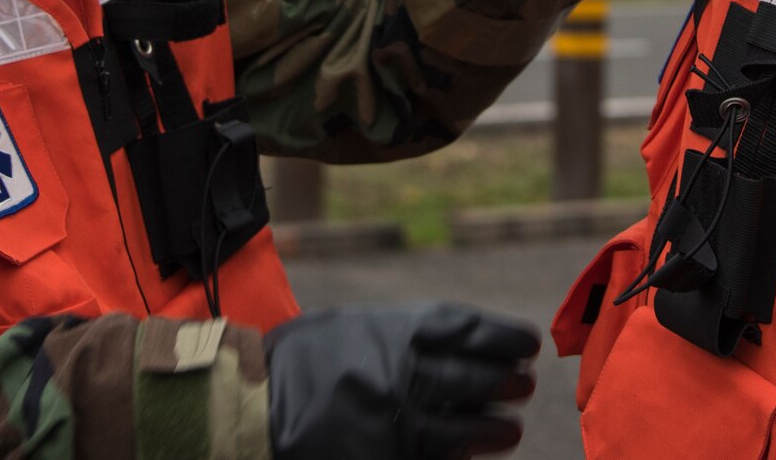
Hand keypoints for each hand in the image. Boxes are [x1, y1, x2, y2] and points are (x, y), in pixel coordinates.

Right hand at [265, 302, 539, 459]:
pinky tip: (472, 458)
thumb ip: (396, 333)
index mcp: (392, 332)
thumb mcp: (347, 329)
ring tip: (510, 428)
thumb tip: (453, 342)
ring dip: (494, 429)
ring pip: (464, 429)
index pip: (467, 330)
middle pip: (473, 378)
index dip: (503, 337)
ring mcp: (395, 422)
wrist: (248, 410)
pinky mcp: (387, 458)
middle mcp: (401, 373)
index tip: (526, 344)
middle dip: (506, 383)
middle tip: (524, 385)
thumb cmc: (296, 364)